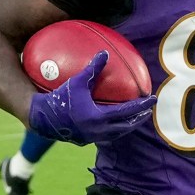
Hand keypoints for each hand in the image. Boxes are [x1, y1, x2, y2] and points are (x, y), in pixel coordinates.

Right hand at [25, 52, 154, 145]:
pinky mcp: (84, 140)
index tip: (153, 99)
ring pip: (116, 134)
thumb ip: (92, 69)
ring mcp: (92, 138)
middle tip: (147, 111)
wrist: (41, 118)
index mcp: (99, 117)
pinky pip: (105, 136)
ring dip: (127, 126)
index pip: (127, 111)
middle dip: (138, 118)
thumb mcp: (77, 82)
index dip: (142, 105)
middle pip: (126, 126)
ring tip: (133, 119)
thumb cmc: (59, 99)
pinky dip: (114, 130)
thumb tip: (104, 53)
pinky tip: (113, 125)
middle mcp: (99, 131)